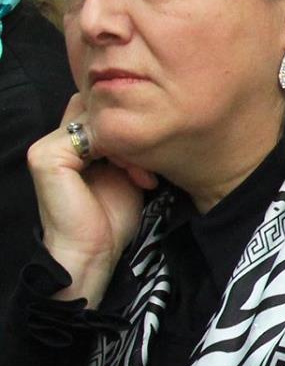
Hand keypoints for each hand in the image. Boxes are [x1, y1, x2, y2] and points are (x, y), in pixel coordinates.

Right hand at [28, 94, 156, 307]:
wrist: (94, 253)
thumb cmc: (110, 221)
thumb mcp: (124, 174)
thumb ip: (124, 148)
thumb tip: (146, 124)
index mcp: (71, 144)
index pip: (103, 113)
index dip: (130, 129)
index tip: (156, 156)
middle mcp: (54, 141)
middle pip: (100, 113)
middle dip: (131, 135)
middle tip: (150, 168)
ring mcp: (47, 147)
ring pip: (98, 123)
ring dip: (127, 146)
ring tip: (143, 176)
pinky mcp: (47, 157)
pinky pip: (89, 137)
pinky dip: (117, 153)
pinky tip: (133, 176)